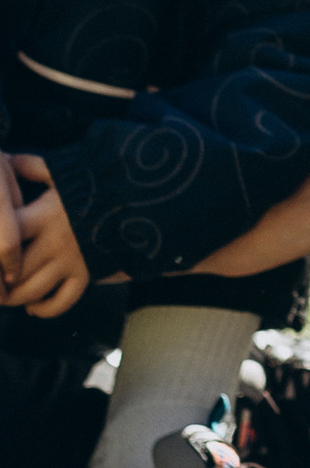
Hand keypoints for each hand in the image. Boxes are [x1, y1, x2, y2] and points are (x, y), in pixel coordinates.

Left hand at [0, 161, 91, 319]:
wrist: (138, 199)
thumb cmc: (94, 185)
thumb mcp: (63, 171)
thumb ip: (33, 166)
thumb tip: (7, 159)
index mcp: (42, 216)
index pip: (6, 240)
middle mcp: (54, 242)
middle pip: (14, 273)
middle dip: (0, 283)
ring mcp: (71, 262)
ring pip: (33, 291)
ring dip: (16, 298)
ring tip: (9, 296)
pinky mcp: (87, 275)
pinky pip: (62, 302)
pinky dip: (44, 309)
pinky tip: (34, 307)